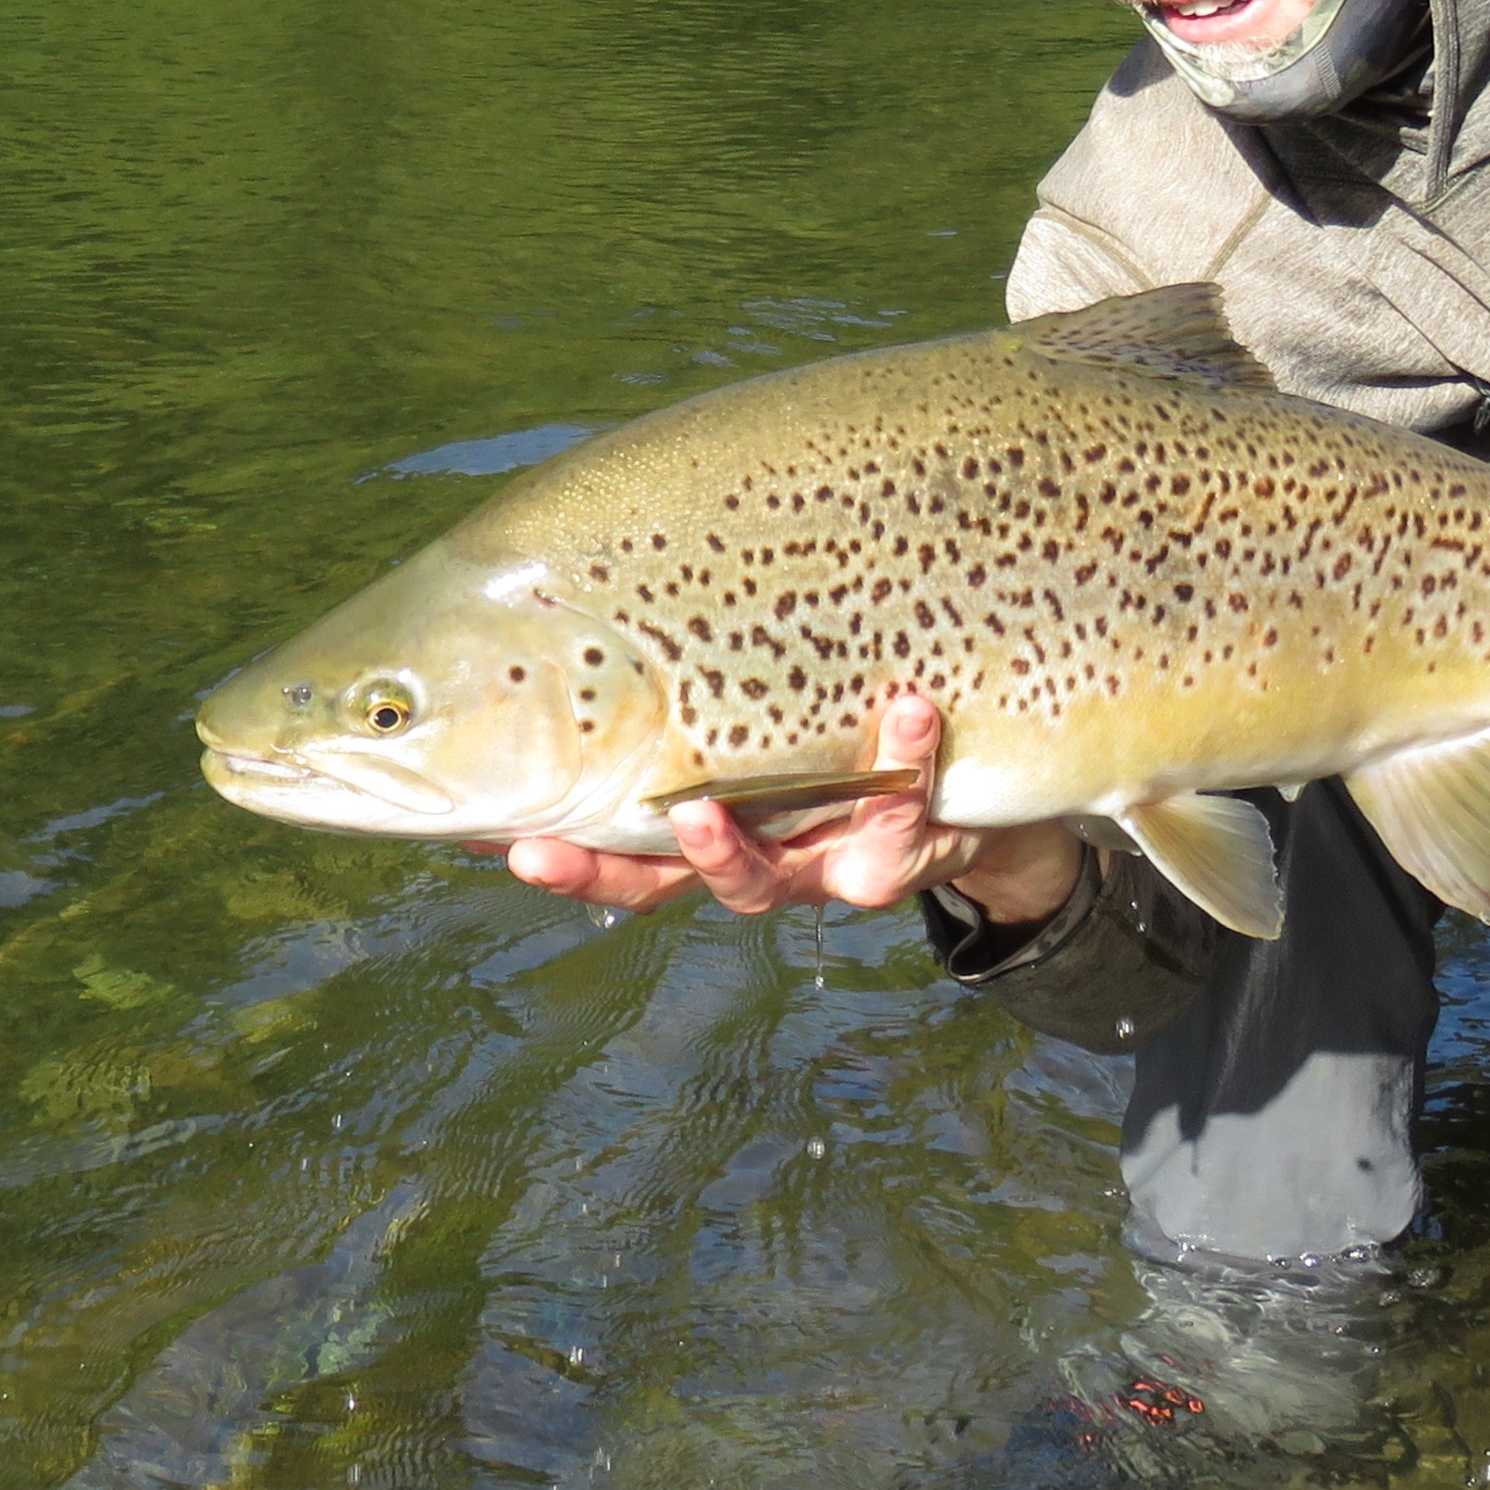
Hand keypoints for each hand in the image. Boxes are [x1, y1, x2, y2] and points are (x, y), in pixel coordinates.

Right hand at [496, 694, 1085, 926]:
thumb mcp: (778, 700)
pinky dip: (901, 759)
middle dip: (607, 869)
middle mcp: (759, 856)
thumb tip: (577, 607)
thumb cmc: (861, 729)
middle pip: (665, 881)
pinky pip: (902, 817)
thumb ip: (697, 675)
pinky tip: (904, 705)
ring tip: (705, 809)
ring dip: (732, 849)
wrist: (1000, 791)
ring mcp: (828, 862)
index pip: (610, 845)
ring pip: (773, 882)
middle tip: (543, 849)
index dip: (551, 851)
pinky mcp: (909, 849)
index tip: (489, 842)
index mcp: (711, 822)